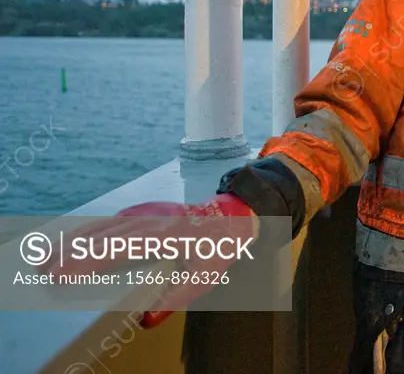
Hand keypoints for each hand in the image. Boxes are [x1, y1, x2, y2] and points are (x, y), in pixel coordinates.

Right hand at [44, 193, 255, 327]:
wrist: (232, 215)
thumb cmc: (218, 247)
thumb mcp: (205, 277)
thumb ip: (175, 297)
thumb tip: (145, 318)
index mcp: (166, 235)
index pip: (119, 245)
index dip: (89, 258)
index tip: (65, 272)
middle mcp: (152, 220)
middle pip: (104, 234)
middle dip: (72, 251)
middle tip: (45, 269)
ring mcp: (147, 213)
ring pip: (104, 225)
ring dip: (75, 240)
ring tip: (48, 255)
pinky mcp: (144, 212)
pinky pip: (111, 221)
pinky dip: (88, 231)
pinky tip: (72, 242)